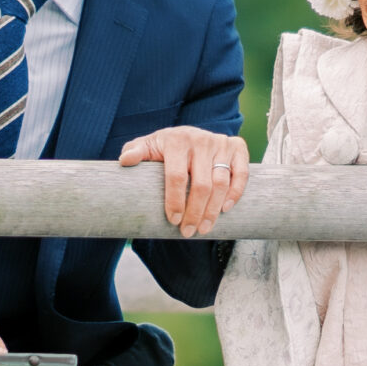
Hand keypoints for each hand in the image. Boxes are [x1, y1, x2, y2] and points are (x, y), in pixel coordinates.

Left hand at [119, 124, 251, 237]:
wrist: (189, 134)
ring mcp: (221, 143)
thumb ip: (134, 151)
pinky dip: (235, 193)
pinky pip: (241, 173)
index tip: (174, 221)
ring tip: (204, 228)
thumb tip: (125, 161)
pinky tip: (225, 209)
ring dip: (214, 210)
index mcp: (176, 140)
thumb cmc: (165, 147)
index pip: (176, 176)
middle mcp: (201, 139)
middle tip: (188, 231)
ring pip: (221, 183)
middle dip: (195, 212)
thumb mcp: (148, 146)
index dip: (175, 201)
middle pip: (201, 184)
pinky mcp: (237, 147)